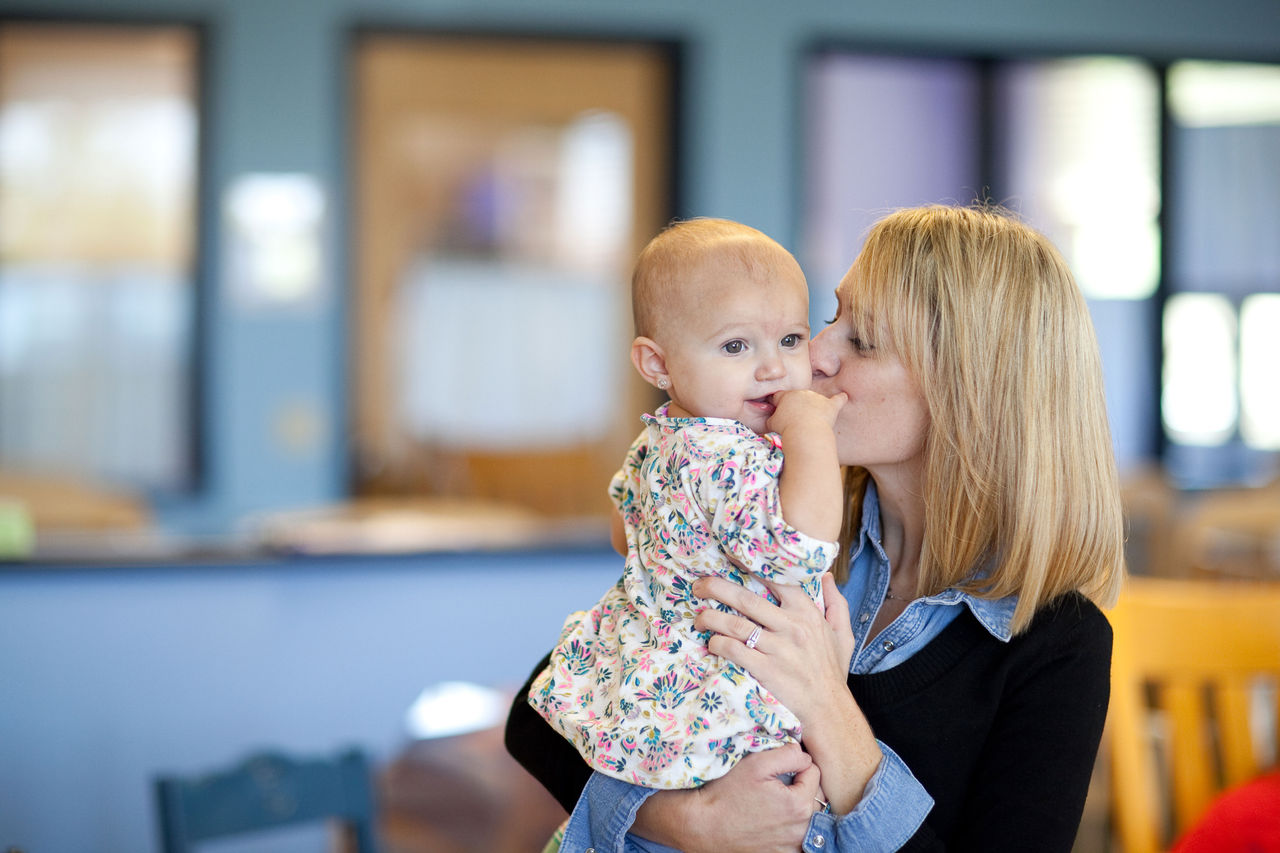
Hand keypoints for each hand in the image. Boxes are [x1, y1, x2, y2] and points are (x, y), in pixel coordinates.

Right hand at [635, 744, 824, 852]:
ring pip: (809, 817)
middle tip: (778, 780)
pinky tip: (773, 819)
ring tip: (776, 799)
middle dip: (802, 783)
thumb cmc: (727, 793)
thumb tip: (804, 754)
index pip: (814, 772)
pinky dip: (791, 826)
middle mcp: (801, 829)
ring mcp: (792, 845)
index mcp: (799, 804)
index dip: (797, 762)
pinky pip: (797, 836)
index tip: (779, 765)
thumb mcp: (756, 764)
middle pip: (815, 795)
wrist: (703, 825)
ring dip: (799, 805)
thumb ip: (788, 754)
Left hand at [695, 572, 880, 814]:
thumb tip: (828, 575)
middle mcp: (791, 626)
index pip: (776, 580)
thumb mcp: (842, 634)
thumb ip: (837, 603)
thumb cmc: (831, 671)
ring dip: (711, 618)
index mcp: (807, 612)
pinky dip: (718, 644)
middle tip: (698, 586)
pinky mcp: (765, 670)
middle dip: (717, 588)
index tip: (730, 560)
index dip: (751, 567)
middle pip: (746, 599)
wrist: (829, 710)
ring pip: (735, 625)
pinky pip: (734, 650)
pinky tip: (711, 643)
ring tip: (698, 617)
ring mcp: (777, 648)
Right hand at [767, 389, 846, 434]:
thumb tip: (770, 419)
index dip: (777, 404)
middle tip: (794, 419)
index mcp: (786, 395)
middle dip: (796, 406)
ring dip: (813, 406)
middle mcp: (802, 393)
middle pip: (798, 397)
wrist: (805, 433)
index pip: (779, 396)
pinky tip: (844, 396)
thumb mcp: (771, 424)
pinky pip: (838, 400)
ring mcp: (817, 398)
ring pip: (815, 399)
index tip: (778, 412)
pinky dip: (840, 399)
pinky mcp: (830, 406)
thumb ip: (771, 418)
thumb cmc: (786, 428)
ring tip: (812, 417)